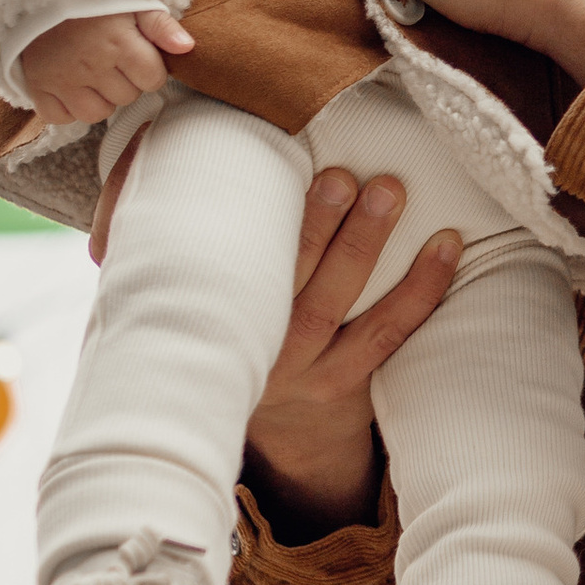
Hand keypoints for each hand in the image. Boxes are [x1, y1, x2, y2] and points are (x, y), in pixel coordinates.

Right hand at [19, 6, 193, 127]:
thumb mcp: (131, 0)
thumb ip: (161, 25)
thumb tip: (188, 48)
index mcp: (119, 43)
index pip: (153, 80)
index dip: (149, 69)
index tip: (136, 54)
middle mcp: (92, 66)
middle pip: (127, 98)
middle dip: (124, 82)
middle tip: (110, 58)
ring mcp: (63, 80)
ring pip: (97, 114)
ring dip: (99, 98)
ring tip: (91, 72)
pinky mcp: (38, 87)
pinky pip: (60, 117)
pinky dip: (66, 108)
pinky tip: (69, 85)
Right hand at [92, 155, 471, 540]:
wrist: (256, 430)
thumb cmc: (220, 332)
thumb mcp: (171, 297)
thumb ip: (157, 239)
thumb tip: (137, 154)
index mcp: (211, 321)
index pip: (223, 272)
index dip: (241, 223)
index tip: (260, 172)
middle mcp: (254, 351)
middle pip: (287, 285)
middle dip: (316, 226)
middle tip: (342, 175)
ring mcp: (302, 370)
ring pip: (337, 307)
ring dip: (365, 245)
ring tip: (389, 192)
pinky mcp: (344, 383)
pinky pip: (387, 335)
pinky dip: (422, 289)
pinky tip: (447, 245)